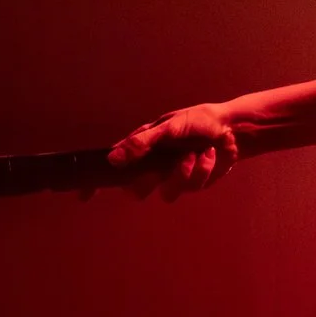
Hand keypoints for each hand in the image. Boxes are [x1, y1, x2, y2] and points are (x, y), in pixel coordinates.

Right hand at [108, 103, 239, 199]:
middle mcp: (154, 165)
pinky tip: (208, 155)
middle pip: (135, 190)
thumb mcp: (169, 127)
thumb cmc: (197, 120)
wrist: (232, 128)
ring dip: (180, 175)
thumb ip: (142, 143)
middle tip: (158, 170)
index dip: (97, 183)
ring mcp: (173, 176)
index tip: (83, 196)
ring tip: (193, 154)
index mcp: (143, 148)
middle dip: (147, 183)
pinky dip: (201, 169)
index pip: (114, 168)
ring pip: (165, 194)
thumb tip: (113, 159)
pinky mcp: (193, 184)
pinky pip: (191, 187)